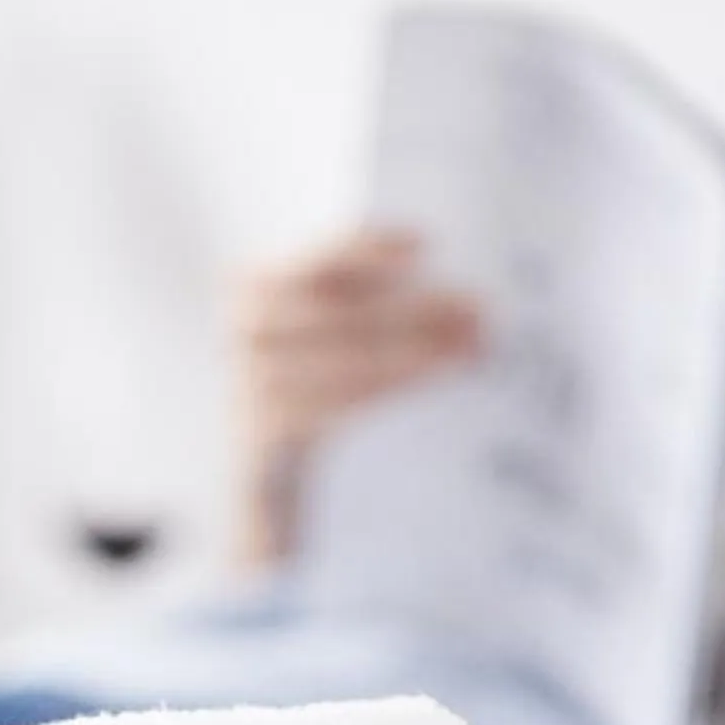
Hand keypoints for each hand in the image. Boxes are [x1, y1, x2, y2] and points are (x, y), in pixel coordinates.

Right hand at [233, 229, 482, 564]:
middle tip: (479, 311)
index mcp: (255, 284)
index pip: (320, 260)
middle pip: (341, 312)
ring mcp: (249, 383)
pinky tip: (429, 384)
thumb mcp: (328, 335)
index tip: (426, 244)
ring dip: (415, 354)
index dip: (371, 249)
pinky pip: (335, 408)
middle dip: (417, 311)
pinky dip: (388, 391)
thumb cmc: (311, 388)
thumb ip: (369, 301)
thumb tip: (454, 291)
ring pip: (344, 360)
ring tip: (470, 350)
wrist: (265, 480)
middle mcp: (245, 328)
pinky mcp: (266, 433)